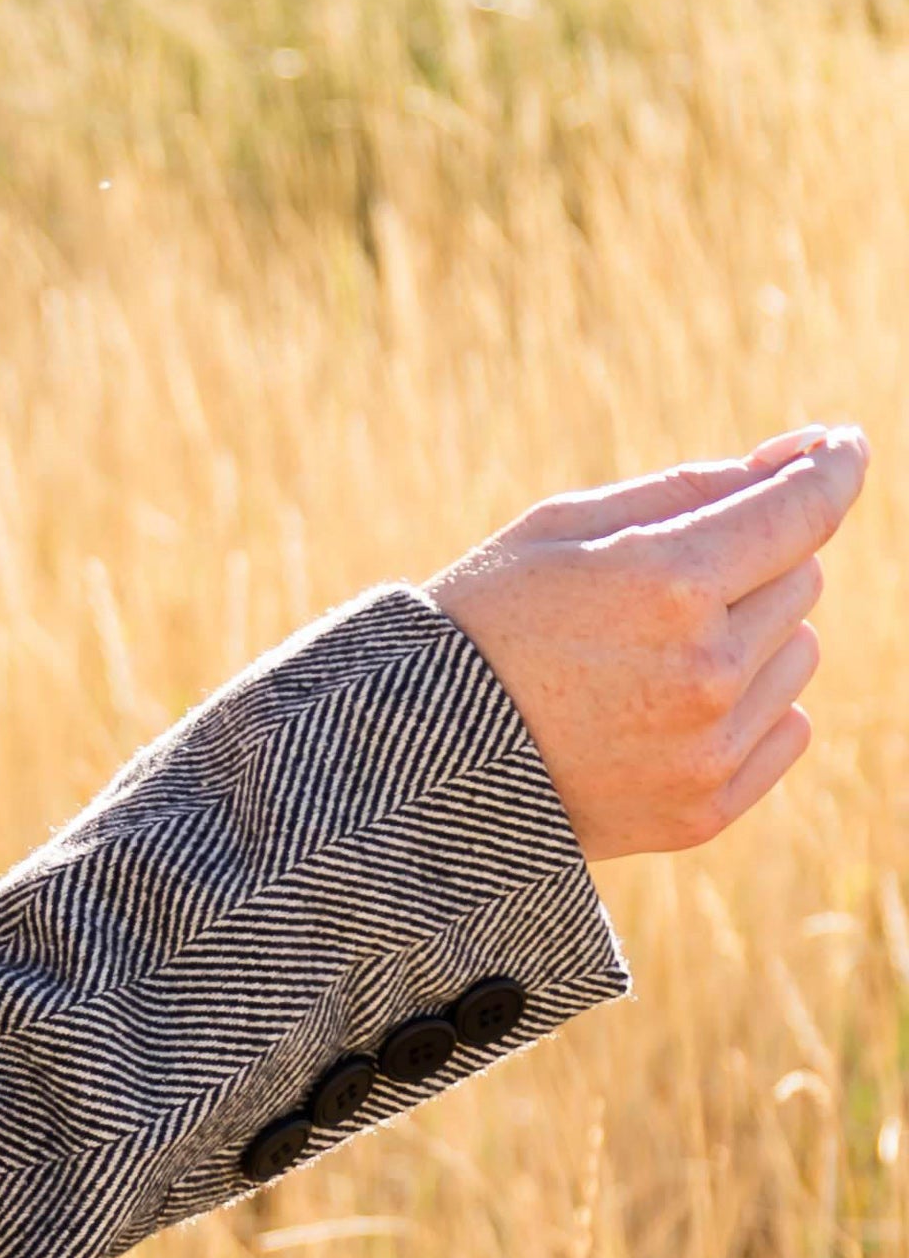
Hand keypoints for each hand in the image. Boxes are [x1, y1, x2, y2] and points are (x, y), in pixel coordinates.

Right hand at [435, 426, 868, 859]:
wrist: (417, 763)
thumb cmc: (488, 619)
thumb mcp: (566, 526)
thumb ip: (695, 487)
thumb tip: (808, 456)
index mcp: (668, 582)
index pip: (803, 509)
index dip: (831, 467)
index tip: (840, 448)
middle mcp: (706, 668)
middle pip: (801, 577)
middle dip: (750, 563)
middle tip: (661, 585)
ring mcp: (710, 746)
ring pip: (800, 650)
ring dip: (751, 635)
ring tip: (651, 654)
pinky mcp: (708, 809)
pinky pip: (788, 726)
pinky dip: (748, 706)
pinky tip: (665, 708)